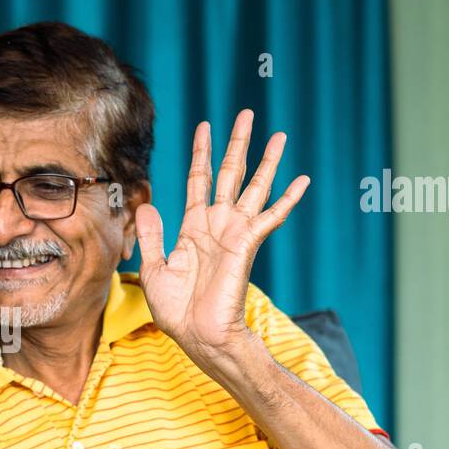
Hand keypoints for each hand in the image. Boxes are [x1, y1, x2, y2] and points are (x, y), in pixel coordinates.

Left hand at [134, 109, 308, 367]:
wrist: (197, 336)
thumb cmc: (177, 310)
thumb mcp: (154, 268)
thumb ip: (152, 235)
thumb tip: (146, 204)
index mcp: (193, 227)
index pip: (199, 180)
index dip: (201, 153)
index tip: (204, 126)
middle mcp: (217, 225)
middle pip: (230, 174)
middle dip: (237, 144)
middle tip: (247, 113)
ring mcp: (234, 233)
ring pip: (254, 188)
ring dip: (266, 161)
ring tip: (279, 135)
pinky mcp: (246, 245)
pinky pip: (270, 217)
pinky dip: (287, 198)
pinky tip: (302, 180)